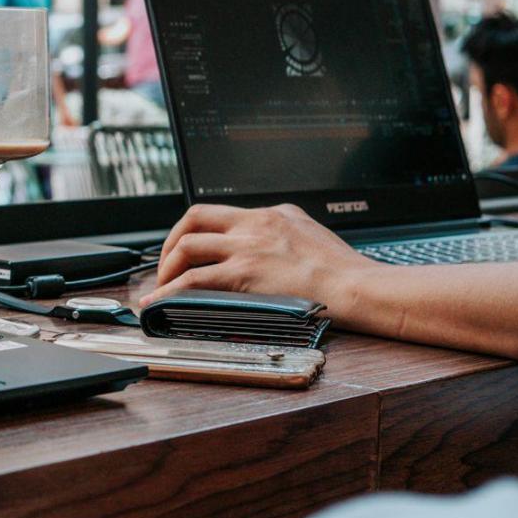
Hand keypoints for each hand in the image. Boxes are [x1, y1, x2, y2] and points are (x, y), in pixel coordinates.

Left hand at [140, 203, 373, 308]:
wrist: (358, 287)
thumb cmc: (344, 272)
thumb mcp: (312, 236)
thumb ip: (287, 236)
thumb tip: (273, 249)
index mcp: (272, 215)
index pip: (221, 213)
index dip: (196, 230)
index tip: (188, 249)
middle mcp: (256, 223)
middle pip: (194, 218)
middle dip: (172, 242)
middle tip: (167, 266)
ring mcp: (248, 246)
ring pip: (187, 246)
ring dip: (167, 268)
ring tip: (162, 288)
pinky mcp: (245, 272)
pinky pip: (193, 280)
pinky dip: (169, 291)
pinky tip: (159, 304)